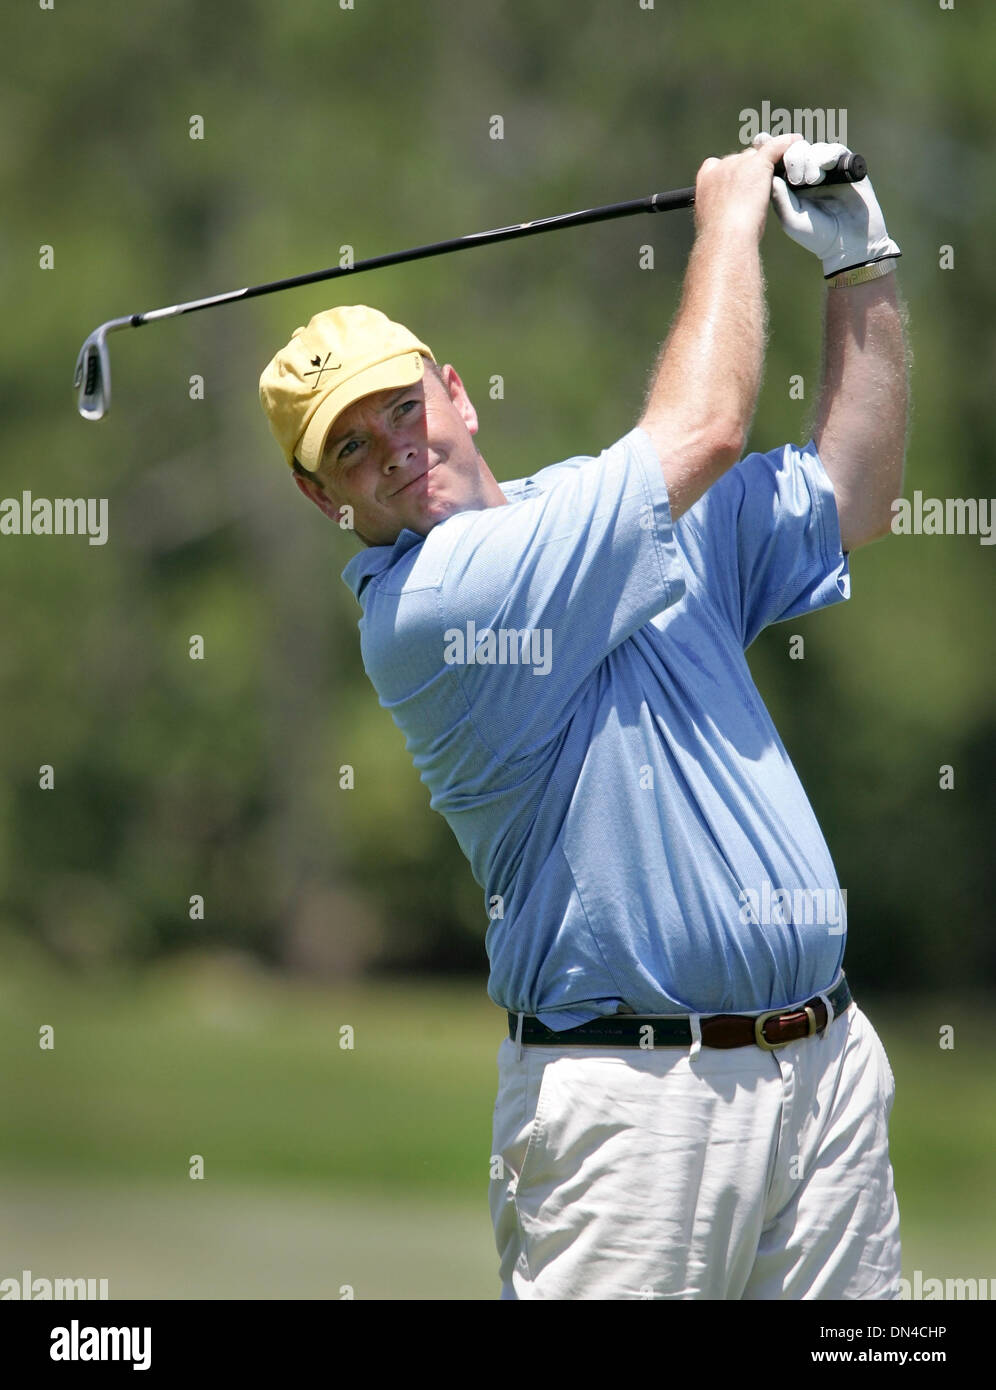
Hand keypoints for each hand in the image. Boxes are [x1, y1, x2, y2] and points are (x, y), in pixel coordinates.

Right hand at [693, 132, 800, 241]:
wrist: (726, 238)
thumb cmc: (721, 238)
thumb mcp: (713, 220)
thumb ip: (720, 206)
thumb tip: (728, 209)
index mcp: (706, 178)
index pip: (719, 165)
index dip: (732, 173)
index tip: (738, 185)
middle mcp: (721, 166)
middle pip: (742, 159)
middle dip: (750, 172)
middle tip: (759, 193)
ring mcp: (738, 163)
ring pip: (758, 157)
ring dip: (766, 167)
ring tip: (777, 182)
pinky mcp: (757, 164)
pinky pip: (775, 147)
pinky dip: (786, 144)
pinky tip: (796, 141)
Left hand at [752, 132, 901, 276]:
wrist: (849, 243)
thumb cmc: (817, 236)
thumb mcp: (791, 219)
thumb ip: (780, 196)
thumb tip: (769, 173)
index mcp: (791, 185)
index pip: (780, 159)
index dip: (770, 148)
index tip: (760, 140)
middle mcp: (808, 174)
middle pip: (796, 149)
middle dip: (793, 157)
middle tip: (796, 178)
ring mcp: (828, 170)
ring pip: (814, 148)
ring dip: (810, 160)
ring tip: (811, 181)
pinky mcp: (847, 168)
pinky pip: (835, 150)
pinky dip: (827, 156)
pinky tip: (823, 173)